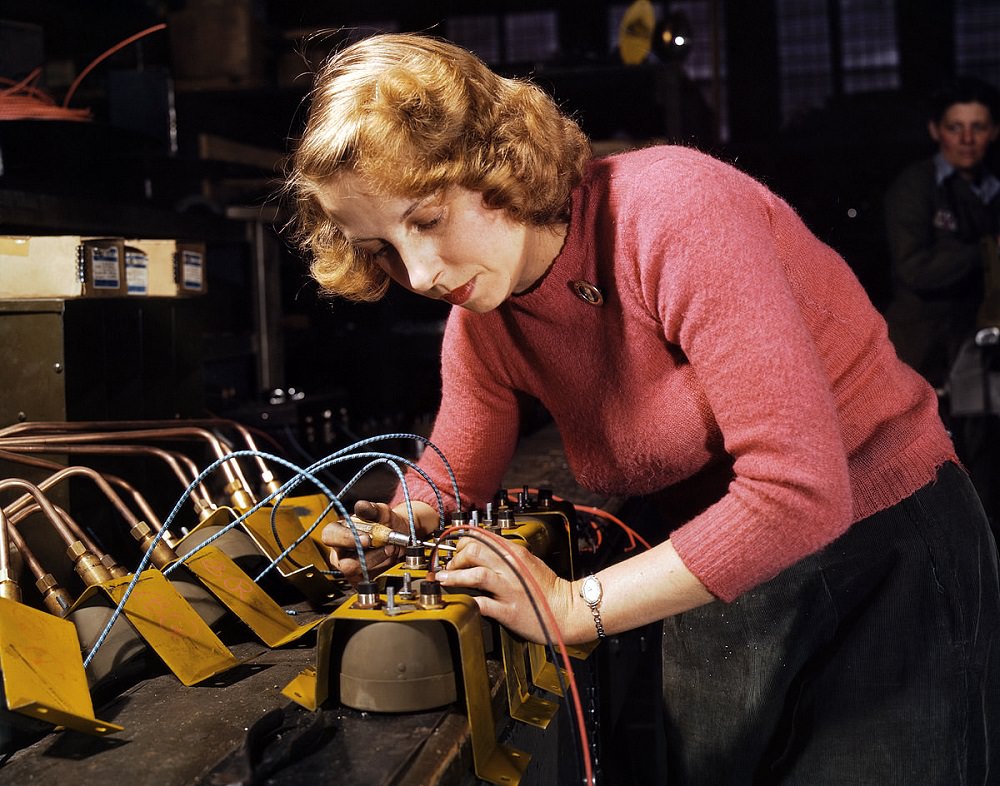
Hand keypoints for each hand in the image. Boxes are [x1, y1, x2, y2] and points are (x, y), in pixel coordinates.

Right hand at [321, 500, 407, 583]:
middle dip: (368, 557)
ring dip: (379, 559)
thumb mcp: (381, 512)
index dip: (346, 538)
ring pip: (358, 571)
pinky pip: (367, 578)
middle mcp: (339, 551)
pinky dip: (382, 567)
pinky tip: (388, 557)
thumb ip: (371, 509)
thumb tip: (361, 506)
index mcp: (337, 531)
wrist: (397, 536)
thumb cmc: (384, 522)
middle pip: (343, 563)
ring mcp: (347, 566)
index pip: (330, 536)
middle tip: (387, 547)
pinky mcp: (358, 578)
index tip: (367, 539)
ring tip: (392, 548)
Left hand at [435, 535, 576, 643]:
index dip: (462, 542)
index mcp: (515, 553)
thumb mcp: (529, 562)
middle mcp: (510, 568)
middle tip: (448, 567)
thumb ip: (508, 555)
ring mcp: (509, 589)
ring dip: (454, 576)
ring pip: (475, 574)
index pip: (482, 538)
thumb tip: (485, 550)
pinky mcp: (508, 610)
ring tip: (442, 579)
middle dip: (455, 558)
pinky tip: (459, 601)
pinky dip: (467, 602)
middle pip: (474, 551)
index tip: (454, 550)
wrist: (567, 610)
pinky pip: (482, 604)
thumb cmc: (548, 589)